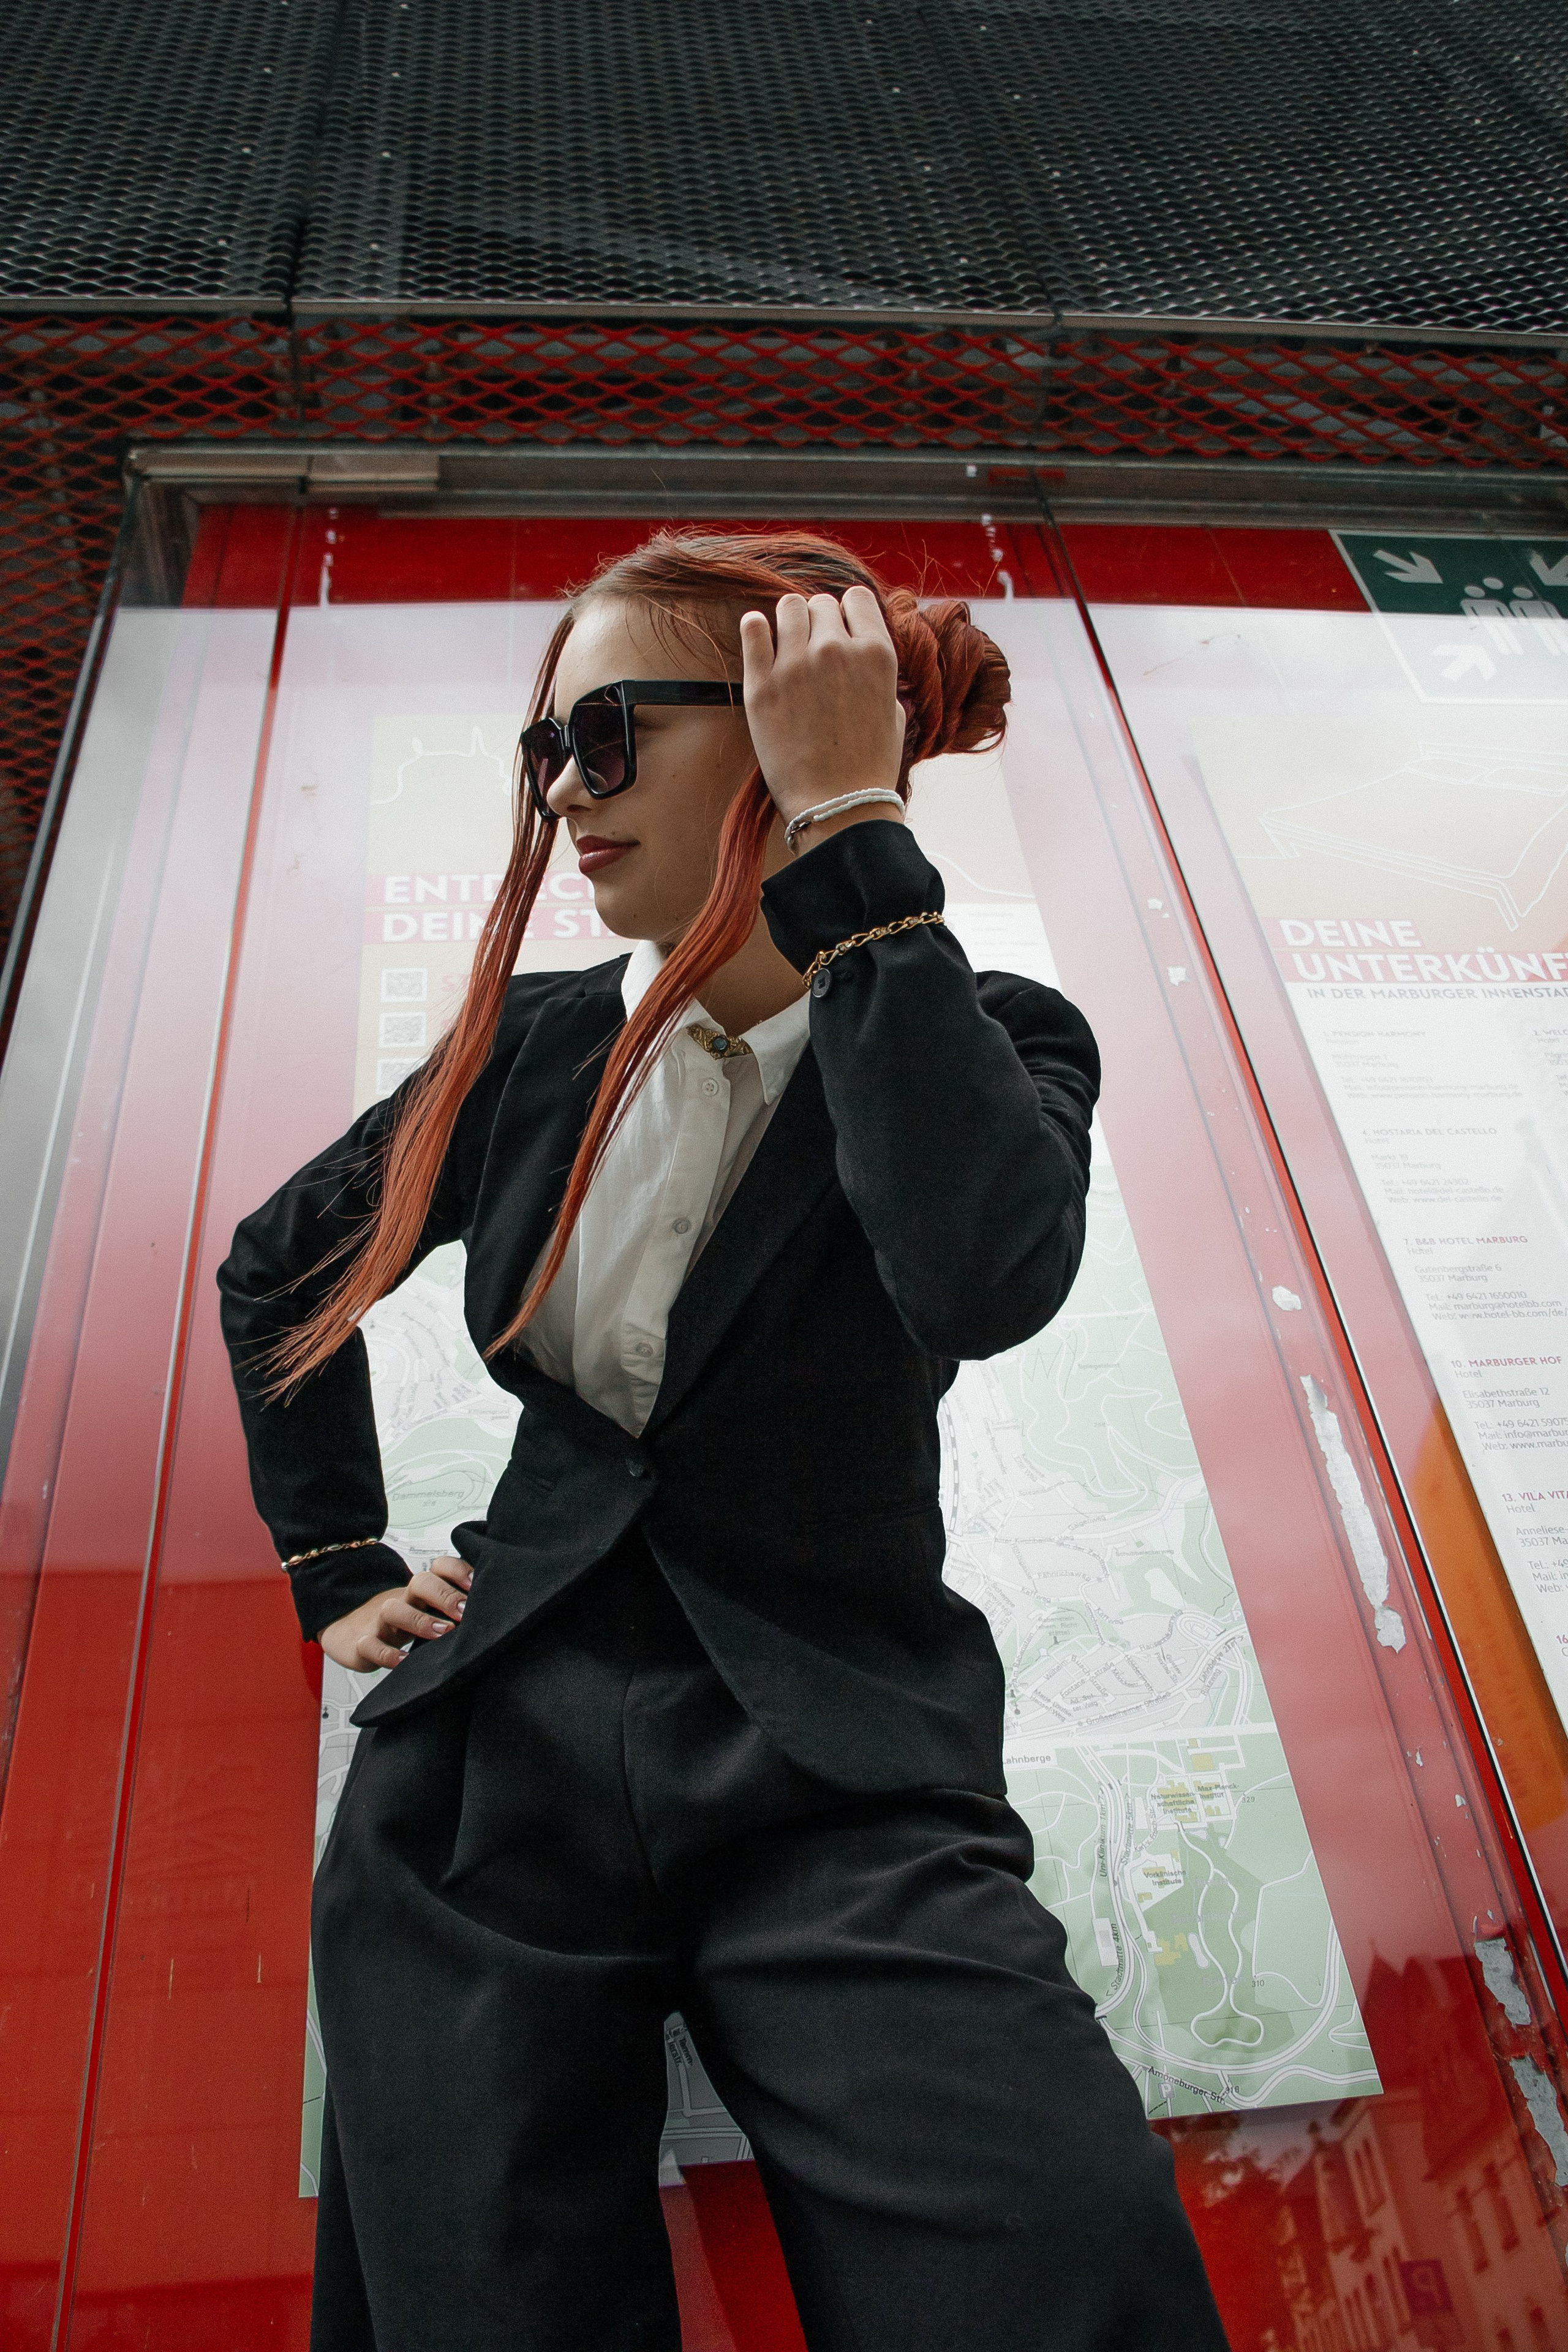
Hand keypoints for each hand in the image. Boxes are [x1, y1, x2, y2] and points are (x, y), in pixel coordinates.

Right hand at [318, 1555, 472, 1671]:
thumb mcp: (426, 1612)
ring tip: (442, 1633)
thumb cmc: (402, 1623)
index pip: (440, 1567)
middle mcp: (403, 1600)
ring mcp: (380, 1621)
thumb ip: (453, 1609)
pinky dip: (386, 1654)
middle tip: (464, 1612)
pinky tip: (403, 1662)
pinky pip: (371, 1645)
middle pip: (420, 1582)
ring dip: (419, 1620)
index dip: (458, 1570)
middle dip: (444, 1594)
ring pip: (393, 1609)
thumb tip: (492, 1611)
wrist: (349, 1631)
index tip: (476, 1585)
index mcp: (422, 1590)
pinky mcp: (362, 1644)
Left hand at [739, 586, 905, 839]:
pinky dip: (755, 628)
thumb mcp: (892, 711)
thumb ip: (877, 672)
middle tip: (814, 650)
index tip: (842, 631)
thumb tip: (863, 650)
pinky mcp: (761, 685)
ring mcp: (796, 665)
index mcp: (876, 654)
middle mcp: (836, 651)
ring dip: (789, 622)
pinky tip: (759, 637)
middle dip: (818, 622)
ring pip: (788, 607)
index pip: (856, 598)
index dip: (848, 613)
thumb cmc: (868, 766)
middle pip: (820, 604)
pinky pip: (752, 629)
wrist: (836, 805)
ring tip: (789, 646)